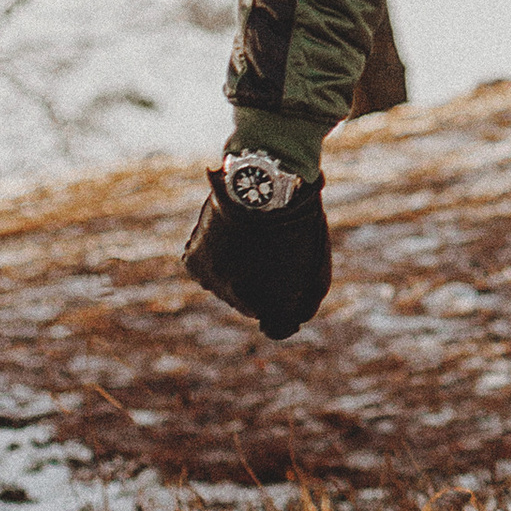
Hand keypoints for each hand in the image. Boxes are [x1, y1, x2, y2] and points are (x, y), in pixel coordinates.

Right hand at [182, 156, 330, 338]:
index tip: (291, 295)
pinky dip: (217, 258)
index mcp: (271, 303)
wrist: (266, 182)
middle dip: (263, 288)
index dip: (286, 312)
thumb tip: (292, 323)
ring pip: (227, 288)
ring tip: (252, 242)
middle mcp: (236, 297)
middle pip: (251, 306)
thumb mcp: (316, 266)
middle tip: (273, 254)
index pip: (277, 328)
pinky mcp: (194, 260)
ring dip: (238, 273)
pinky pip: (207, 270)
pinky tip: (230, 238)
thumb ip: (306, 303)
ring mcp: (212, 279)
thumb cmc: (297, 225)